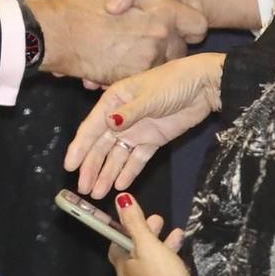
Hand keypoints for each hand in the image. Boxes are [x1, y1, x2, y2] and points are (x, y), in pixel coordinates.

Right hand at [33, 0, 208, 85]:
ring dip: (153, 60)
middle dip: (169, 43)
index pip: (197, 25)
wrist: (57, 34)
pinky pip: (144, 79)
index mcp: (163, 10)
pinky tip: (119, 62)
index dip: (187, 23)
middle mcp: (161, 37)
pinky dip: (136, 73)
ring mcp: (148, 61)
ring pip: (164, 65)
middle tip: (147, 36)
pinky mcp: (133, 79)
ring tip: (131, 50)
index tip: (174, 22)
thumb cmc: (82, 0)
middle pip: (181, 48)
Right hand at [65, 52, 222, 196]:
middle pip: (102, 145)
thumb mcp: (150, 96)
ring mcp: (137, 130)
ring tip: (97, 193)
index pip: (92, 127)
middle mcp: (121, 116)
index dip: (79, 147)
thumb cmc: (174, 82)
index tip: (69, 165)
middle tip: (83, 188)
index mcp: (115, 100)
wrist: (204, 86)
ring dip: (107, 173)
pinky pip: (137, 159)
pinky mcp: (153, 140)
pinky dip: (128, 172)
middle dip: (91, 167)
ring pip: (117, 155)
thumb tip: (108, 123)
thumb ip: (129, 113)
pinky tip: (119, 185)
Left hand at [108, 192, 191, 275]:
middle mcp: (130, 275)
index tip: (136, 215)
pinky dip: (168, 253)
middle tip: (158, 219)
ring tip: (173, 229)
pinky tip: (179, 245)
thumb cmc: (160, 273)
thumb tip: (121, 199)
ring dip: (160, 241)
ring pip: (150, 257)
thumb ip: (135, 222)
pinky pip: (161, 267)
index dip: (125, 227)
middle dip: (146, 232)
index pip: (116, 242)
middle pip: (134, 249)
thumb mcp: (147, 243)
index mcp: (122, 264)